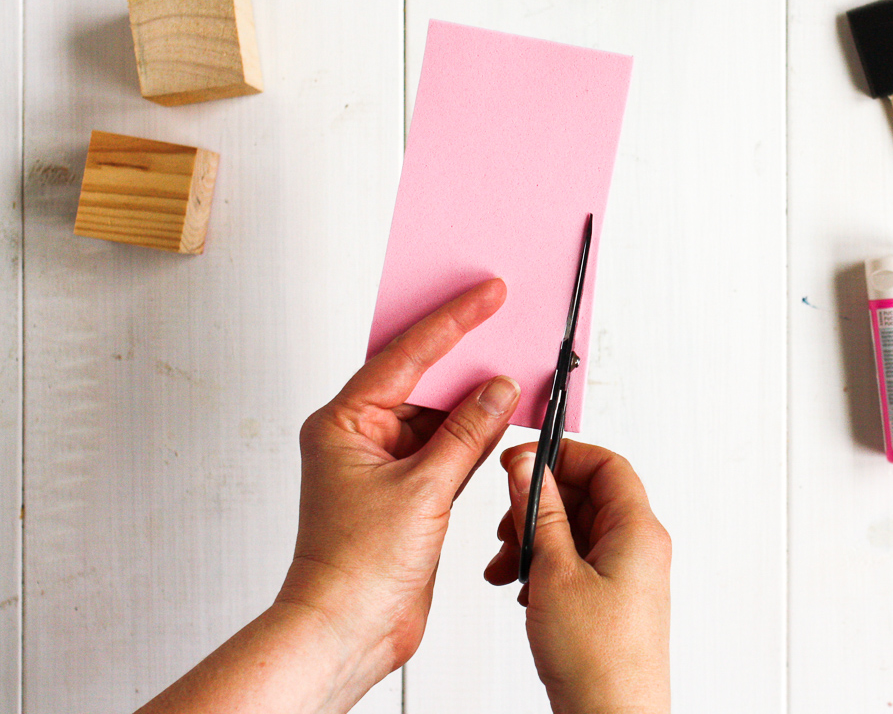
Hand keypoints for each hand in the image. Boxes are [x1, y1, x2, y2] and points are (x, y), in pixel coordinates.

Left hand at [280, 278, 520, 681]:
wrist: (348, 630)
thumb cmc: (356, 568)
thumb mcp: (422, 490)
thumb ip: (466, 434)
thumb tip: (498, 389)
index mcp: (344, 422)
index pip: (405, 356)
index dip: (451, 321)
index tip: (486, 294)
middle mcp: (362, 437)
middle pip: (423, 379)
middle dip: (465, 355)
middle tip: (504, 318)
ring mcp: (386, 464)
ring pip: (441, 415)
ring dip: (476, 400)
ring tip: (516, 367)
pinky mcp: (410, 491)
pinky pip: (449, 448)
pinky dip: (477, 437)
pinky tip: (505, 419)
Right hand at [485, 440, 671, 713]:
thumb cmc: (597, 659)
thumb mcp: (554, 573)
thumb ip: (540, 514)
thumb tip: (528, 467)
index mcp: (638, 530)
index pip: (606, 465)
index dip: (562, 455)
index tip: (521, 463)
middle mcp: (639, 548)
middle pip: (587, 497)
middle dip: (539, 505)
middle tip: (506, 524)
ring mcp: (627, 576)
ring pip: (576, 532)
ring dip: (535, 540)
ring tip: (506, 567)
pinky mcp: (612, 601)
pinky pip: (576, 563)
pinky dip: (544, 568)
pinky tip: (520, 590)